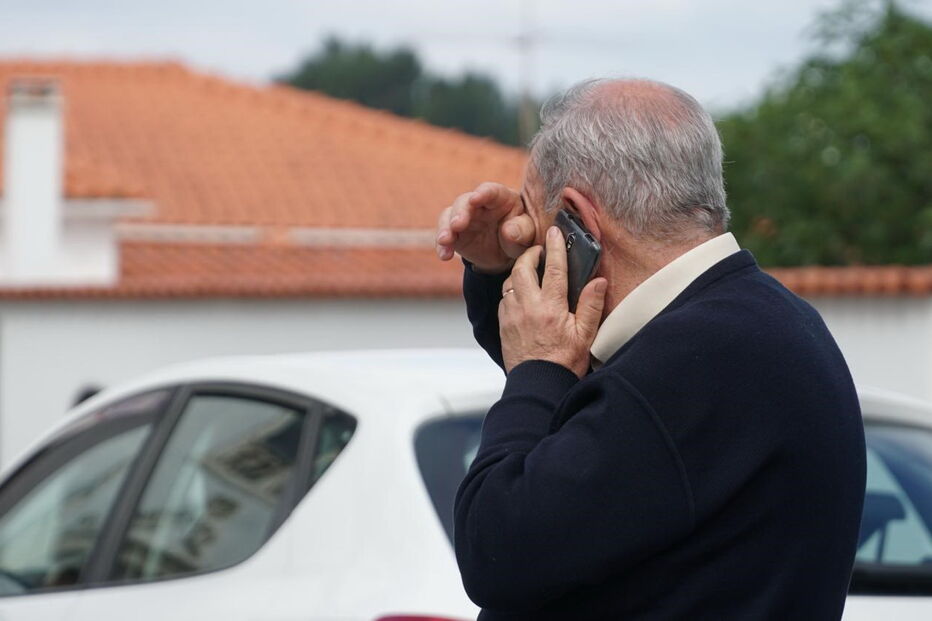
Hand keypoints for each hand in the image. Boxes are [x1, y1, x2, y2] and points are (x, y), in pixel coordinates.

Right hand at [435, 182, 535, 273]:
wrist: (506, 255)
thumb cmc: (520, 238)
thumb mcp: (527, 235)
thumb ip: (522, 230)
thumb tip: (508, 230)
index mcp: (501, 198)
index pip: (491, 190)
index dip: (482, 193)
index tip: (475, 199)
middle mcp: (478, 204)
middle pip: (464, 202)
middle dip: (460, 212)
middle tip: (457, 225)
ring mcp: (463, 217)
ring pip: (449, 216)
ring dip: (445, 228)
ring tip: (445, 241)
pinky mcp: (453, 233)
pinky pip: (444, 236)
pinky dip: (442, 246)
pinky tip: (444, 255)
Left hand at [499, 227, 607, 377]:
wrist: (538, 384)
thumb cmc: (564, 362)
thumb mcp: (585, 335)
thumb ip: (591, 305)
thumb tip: (599, 281)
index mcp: (551, 308)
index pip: (555, 269)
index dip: (555, 247)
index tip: (555, 231)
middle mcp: (528, 307)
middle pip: (523, 268)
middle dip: (530, 254)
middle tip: (540, 251)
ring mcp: (512, 315)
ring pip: (510, 282)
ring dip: (519, 272)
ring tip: (531, 271)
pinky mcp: (503, 325)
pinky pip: (504, 299)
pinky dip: (512, 290)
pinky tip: (522, 295)